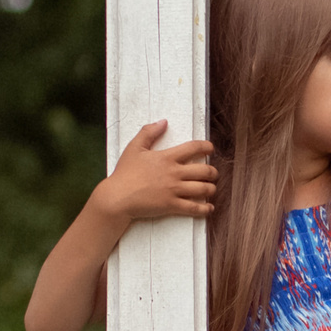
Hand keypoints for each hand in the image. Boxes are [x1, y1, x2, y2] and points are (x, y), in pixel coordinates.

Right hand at [96, 121, 215, 221]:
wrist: (117, 197)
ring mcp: (174, 190)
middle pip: (205, 171)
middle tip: (213, 174)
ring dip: (212, 189)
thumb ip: (148, 132)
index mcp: (167, 157)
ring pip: (204, 189)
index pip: (194, 148)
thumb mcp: (134, 148)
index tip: (210, 149)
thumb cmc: (125, 173)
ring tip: (211, 188)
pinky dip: (206, 208)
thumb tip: (163, 122)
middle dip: (213, 172)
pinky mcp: (172, 206)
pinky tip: (209, 207)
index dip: (206, 147)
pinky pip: (195, 208)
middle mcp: (174, 173)